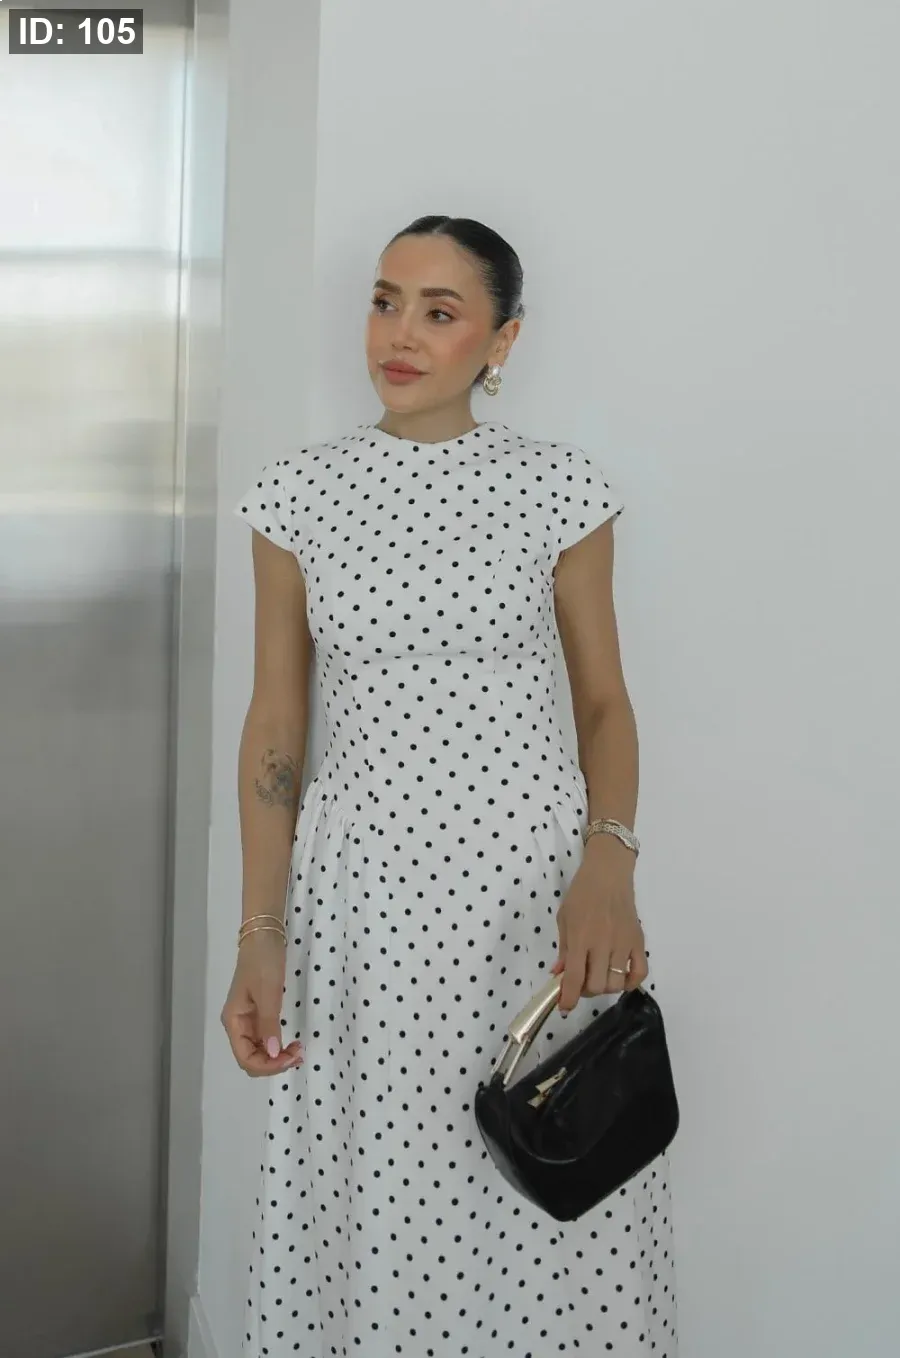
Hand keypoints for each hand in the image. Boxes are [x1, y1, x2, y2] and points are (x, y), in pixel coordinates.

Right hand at [221, 932, 303, 1076]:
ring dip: (277, 1057)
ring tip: (298, 1051)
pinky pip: (265, 1039)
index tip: (290, 1059)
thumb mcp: (268, 992)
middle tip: (298, 1055)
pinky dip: (278, 1046)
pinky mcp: (259, 1013)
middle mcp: (238, 1024)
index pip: (245, 1058)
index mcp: (234, 1021)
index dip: (267, 1066)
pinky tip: (291, 1043)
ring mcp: (248, 1020)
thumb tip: (273, 1054)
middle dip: (273, 1064)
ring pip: (259, 1051)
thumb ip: (269, 1024)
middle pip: (251, 1058)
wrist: (264, 936)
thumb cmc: (263, 962)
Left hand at [551, 838, 647, 1012]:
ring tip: (599, 976)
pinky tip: (620, 978)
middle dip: (585, 992)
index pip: (575, 978)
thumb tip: (559, 975)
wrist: (608, 874)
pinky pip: (639, 973)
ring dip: (605, 987)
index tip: (564, 1008)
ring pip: (616, 983)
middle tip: (581, 983)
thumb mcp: (564, 919)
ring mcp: (623, 943)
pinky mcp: (639, 941)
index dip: (568, 998)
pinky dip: (630, 983)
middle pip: (597, 986)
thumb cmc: (581, 893)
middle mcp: (603, 944)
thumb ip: (564, 949)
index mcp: (581, 937)